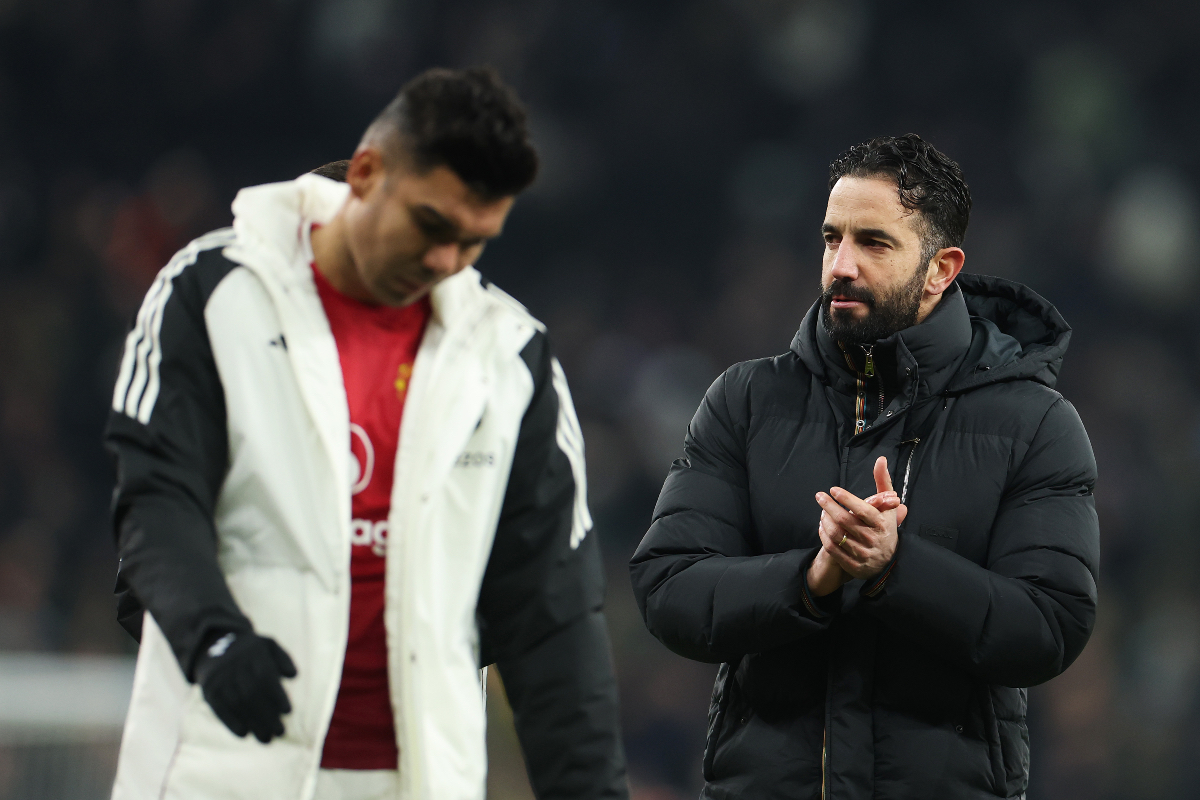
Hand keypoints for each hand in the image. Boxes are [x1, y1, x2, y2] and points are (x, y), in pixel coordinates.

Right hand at [194, 631, 297, 742]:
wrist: (213, 646)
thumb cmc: (251, 650)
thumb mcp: (268, 645)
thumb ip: (283, 659)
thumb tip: (293, 675)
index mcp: (253, 652)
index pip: (265, 676)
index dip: (277, 695)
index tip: (287, 712)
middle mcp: (234, 665)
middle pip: (251, 693)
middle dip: (267, 715)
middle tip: (280, 731)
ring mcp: (220, 678)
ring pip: (237, 703)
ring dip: (252, 723)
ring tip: (266, 739)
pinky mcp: (209, 690)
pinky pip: (219, 708)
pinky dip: (231, 723)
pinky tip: (244, 734)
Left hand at [814, 457, 906, 580]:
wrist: (889, 559)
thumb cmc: (885, 526)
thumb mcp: (888, 505)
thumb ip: (883, 482)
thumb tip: (880, 459)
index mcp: (881, 524)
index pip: (862, 510)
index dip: (846, 499)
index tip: (833, 490)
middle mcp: (873, 539)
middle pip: (845, 521)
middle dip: (829, 507)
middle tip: (819, 496)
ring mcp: (863, 554)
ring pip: (836, 535)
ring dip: (824, 521)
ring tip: (821, 511)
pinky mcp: (853, 565)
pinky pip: (832, 549)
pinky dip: (823, 536)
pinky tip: (821, 526)